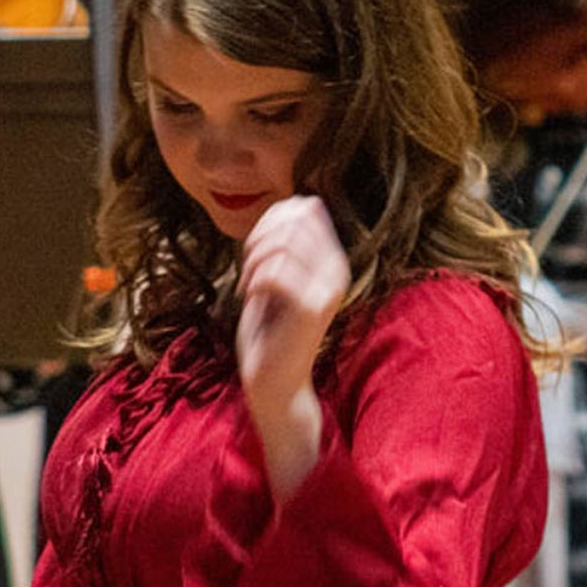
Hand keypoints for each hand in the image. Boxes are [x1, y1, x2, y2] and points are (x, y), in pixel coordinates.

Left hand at [235, 195, 349, 497]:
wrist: (273, 384)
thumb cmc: (270, 331)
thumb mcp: (278, 276)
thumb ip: (286, 241)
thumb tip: (300, 202)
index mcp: (333, 259)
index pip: (304, 209)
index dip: (269, 220)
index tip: (253, 250)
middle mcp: (338, 270)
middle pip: (293, 221)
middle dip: (259, 239)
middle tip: (247, 269)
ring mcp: (329, 289)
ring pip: (283, 244)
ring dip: (253, 262)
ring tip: (248, 285)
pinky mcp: (312, 308)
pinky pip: (275, 272)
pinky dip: (253, 281)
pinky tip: (250, 297)